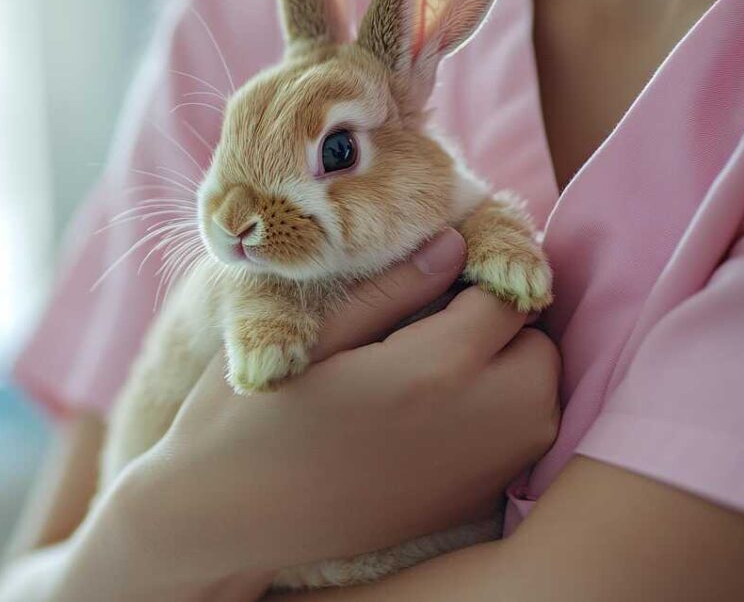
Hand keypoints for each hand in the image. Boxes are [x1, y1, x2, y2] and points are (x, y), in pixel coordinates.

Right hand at [57, 229, 560, 600]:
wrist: (225, 519)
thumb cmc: (249, 417)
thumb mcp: (311, 336)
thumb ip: (390, 290)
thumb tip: (453, 244)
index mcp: (430, 370)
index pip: (506, 297)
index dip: (481, 272)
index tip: (444, 270)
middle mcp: (472, 426)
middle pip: (540, 352)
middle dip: (504, 323)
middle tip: (441, 314)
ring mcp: (472, 475)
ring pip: (540, 403)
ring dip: (510, 371)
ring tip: (442, 358)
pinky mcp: (461, 506)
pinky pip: (517, 447)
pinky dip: (500, 417)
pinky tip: (437, 407)